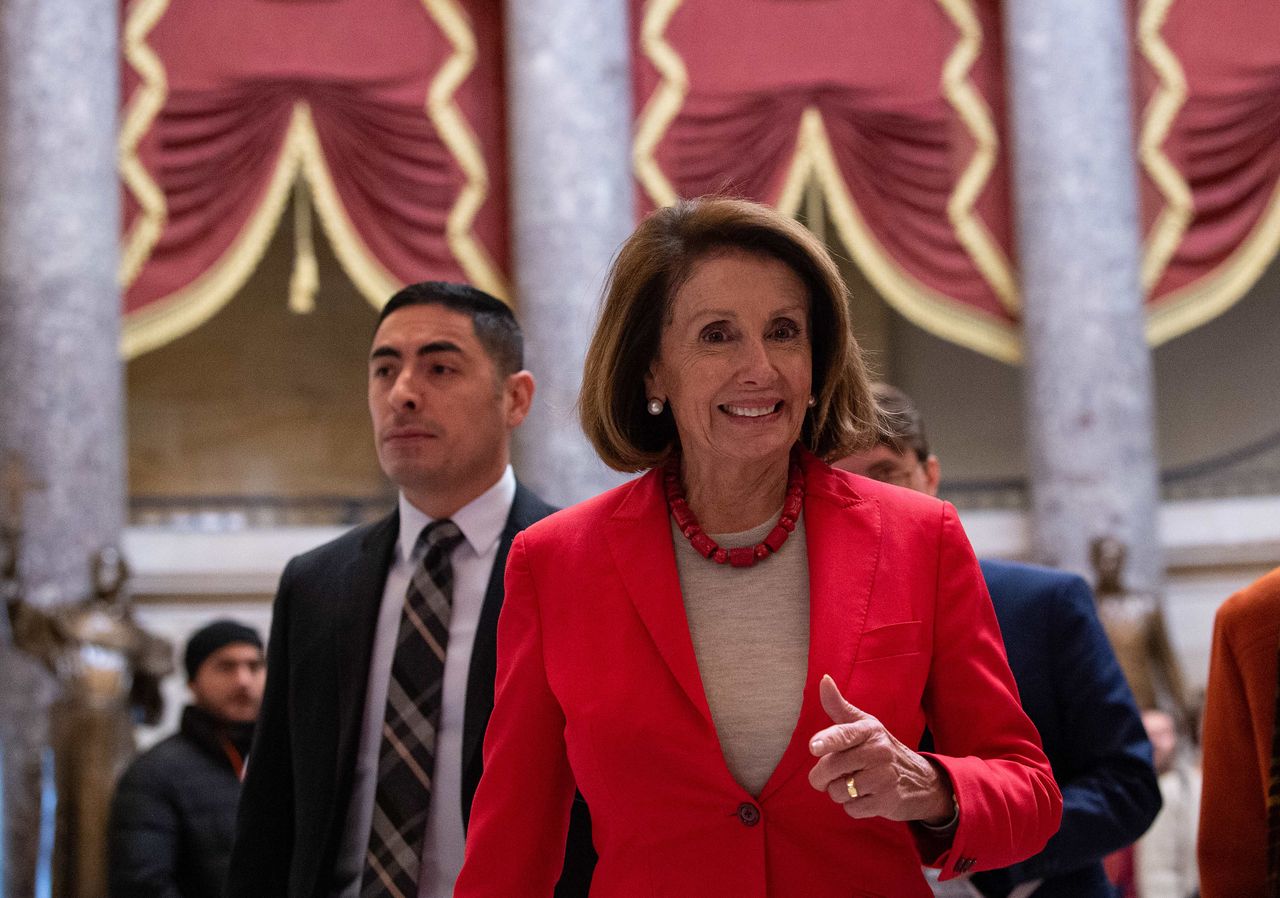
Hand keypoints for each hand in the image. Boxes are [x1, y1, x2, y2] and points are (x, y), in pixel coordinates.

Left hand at [807, 674, 953, 823]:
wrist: (922, 781)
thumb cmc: (882, 749)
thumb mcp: (864, 725)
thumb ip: (839, 707)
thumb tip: (824, 679)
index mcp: (869, 730)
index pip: (845, 734)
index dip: (827, 740)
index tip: (814, 747)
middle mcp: (878, 752)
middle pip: (831, 768)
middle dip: (822, 777)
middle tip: (829, 776)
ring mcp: (884, 778)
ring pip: (838, 791)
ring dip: (839, 792)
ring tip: (854, 784)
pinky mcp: (887, 802)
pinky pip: (851, 809)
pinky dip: (852, 806)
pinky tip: (866, 797)